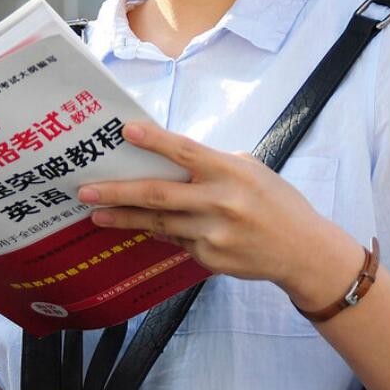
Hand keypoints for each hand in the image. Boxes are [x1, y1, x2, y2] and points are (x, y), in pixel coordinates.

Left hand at [78, 122, 356, 303]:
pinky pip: (177, 241)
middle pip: (158, 195)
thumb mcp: (250, 171)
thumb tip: (167, 160)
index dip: (155, 141)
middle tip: (85, 191)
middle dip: (117, 193)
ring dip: (125, 219)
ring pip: (159, 223)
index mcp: (231, 172)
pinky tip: (144, 227)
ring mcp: (214, 234)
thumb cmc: (275, 202)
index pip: (186, 152)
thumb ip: (211, 165)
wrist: (303, 252)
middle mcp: (221, 203)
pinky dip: (161, 232)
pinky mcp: (211, 259)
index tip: (126, 130)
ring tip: (96, 214)